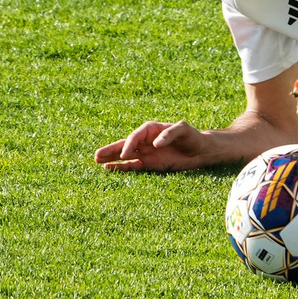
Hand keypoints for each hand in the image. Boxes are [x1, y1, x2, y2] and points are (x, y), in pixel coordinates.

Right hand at [94, 120, 210, 171]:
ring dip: (112, 158)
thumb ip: (170, 133)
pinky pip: (133, 166)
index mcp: (152, 129)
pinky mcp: (150, 164)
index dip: (129, 144)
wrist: (201, 150)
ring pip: (125, 156)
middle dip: (112, 150)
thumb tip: (155, 143)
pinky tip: (109, 169)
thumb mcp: (184, 130)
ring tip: (97, 161)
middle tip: (97, 155)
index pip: (136, 136)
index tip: (125, 155)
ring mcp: (146, 152)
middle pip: (125, 144)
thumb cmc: (193, 137)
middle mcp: (146, 141)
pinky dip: (122, 168)